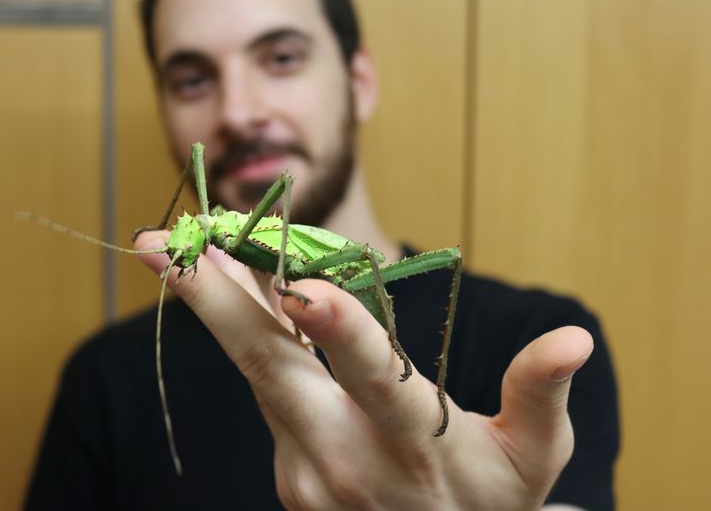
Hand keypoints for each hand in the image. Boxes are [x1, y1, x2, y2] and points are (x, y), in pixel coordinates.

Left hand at [135, 232, 592, 509]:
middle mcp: (344, 458)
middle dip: (215, 303)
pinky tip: (230, 286)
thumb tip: (572, 338)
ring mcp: (303, 469)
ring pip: (257, 370)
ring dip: (219, 305)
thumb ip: (540, 396)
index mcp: (415, 445)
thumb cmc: (492, 499)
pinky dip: (251, 331)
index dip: (344, 332)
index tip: (305, 284)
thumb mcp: (534, 459)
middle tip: (161, 247)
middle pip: (272, 370)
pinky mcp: (285, 472)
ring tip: (177, 247)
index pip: (377, 381)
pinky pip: (266, 386)